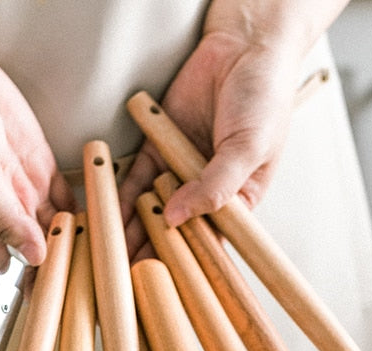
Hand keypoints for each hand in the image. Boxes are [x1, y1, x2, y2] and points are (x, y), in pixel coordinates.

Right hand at [0, 48, 76, 268]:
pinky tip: (97, 226)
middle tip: (86, 282)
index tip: (57, 296)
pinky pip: (67, 198)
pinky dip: (82, 211)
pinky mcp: (44, 169)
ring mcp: (27, 189)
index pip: (13, 262)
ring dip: (75, 240)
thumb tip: (30, 254)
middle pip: (39, 248)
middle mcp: (6, 208)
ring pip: (56, 226)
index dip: (35, 282)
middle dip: (61, 265)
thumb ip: (2, 216)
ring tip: (97, 259)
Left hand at [120, 0, 346, 258]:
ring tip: (110, 253)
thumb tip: (179, 217)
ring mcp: (180, 170)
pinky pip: (135, 178)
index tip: (164, 282)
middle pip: (175, 230)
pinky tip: (106, 216)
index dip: (186, 262)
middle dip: (151, 251)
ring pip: (150, 208)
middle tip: (127, 276)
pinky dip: (120, 195)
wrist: (244, 46)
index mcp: (237, 200)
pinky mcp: (158, 147)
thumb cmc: (264, 98)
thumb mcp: (248, 149)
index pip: (209, 240)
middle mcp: (207, 190)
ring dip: (130, 229)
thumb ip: (215, 186)